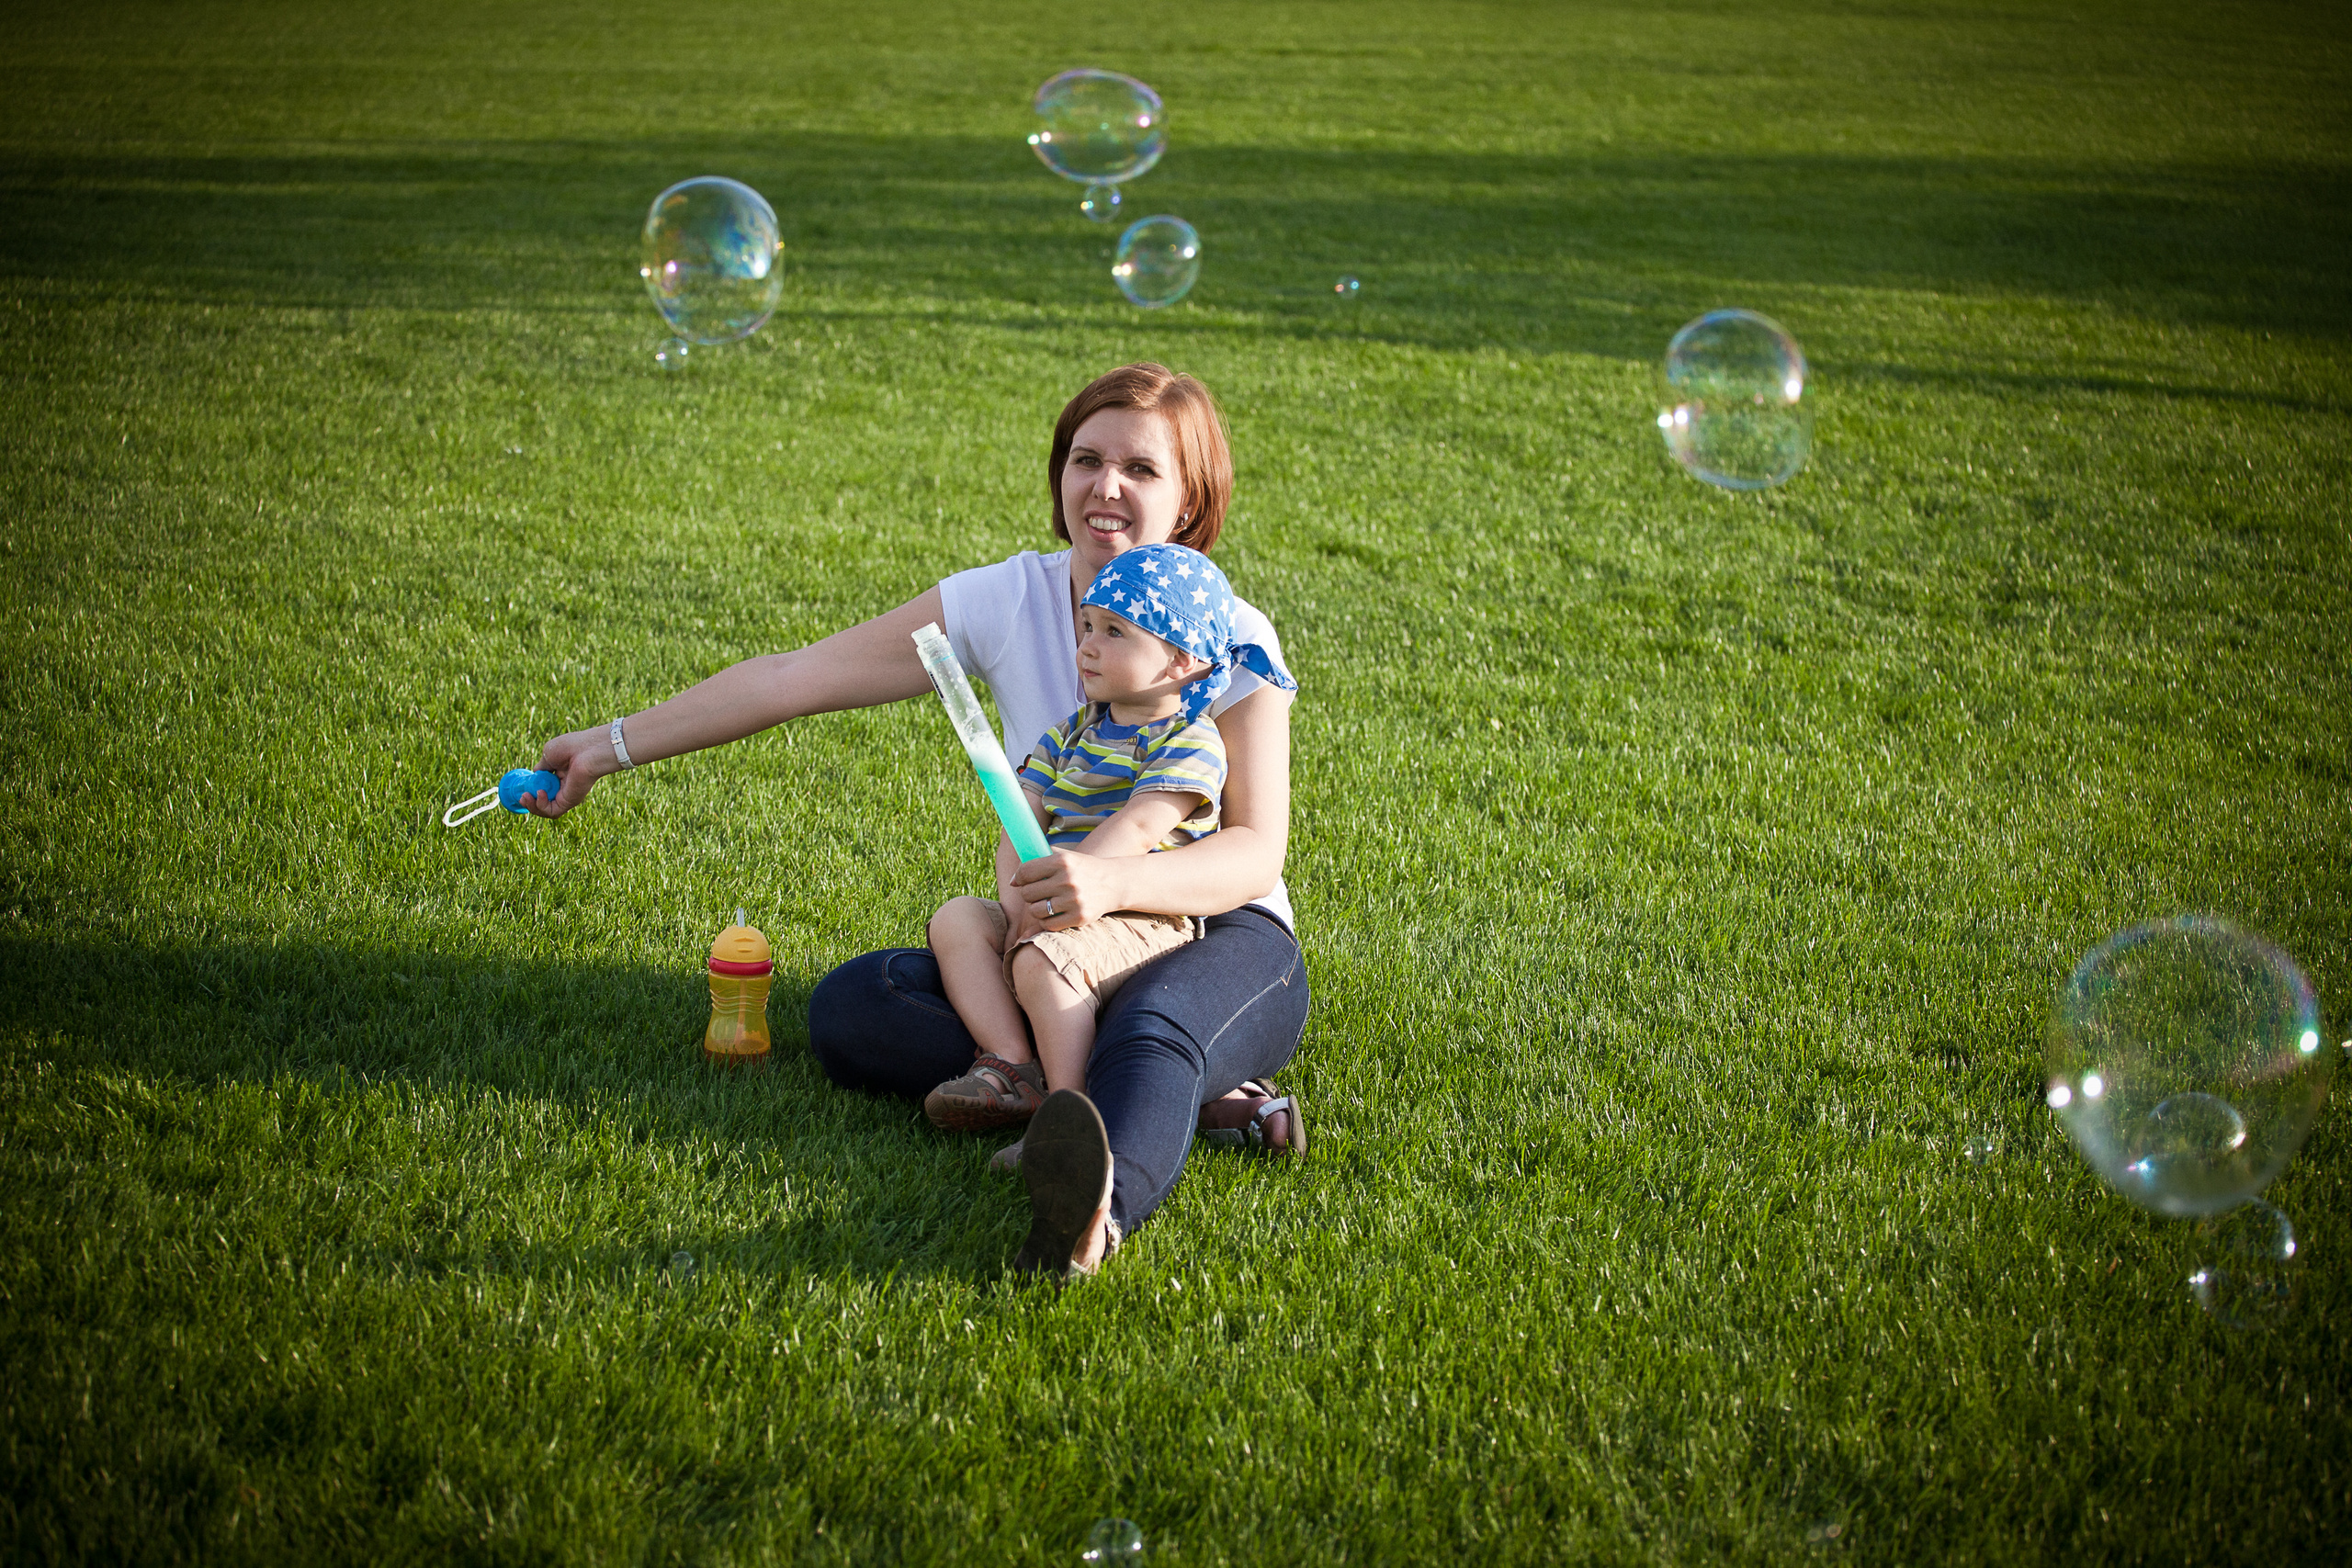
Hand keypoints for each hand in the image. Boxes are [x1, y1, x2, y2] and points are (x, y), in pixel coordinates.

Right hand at [524, 726, 617, 816]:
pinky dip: (541, 805)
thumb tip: (534, 776)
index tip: (521, 787)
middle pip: (541, 801)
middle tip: (522, 795)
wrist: (587, 750)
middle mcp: (563, 786)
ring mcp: (566, 795)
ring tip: (526, 797)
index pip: (541, 787)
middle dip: (528, 801)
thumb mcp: (548, 755)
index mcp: (558, 774)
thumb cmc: (570, 747)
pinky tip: (539, 793)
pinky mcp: (570, 802)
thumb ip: (541, 768)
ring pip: (545, 809)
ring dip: (532, 806)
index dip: (530, 789)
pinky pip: (552, 811)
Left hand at [1008, 851, 1130, 932]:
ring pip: (1035, 911)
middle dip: (1028, 894)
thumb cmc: (1082, 868)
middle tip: (1037, 893)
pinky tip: (1053, 914)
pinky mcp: (1079, 917)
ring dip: (1036, 908)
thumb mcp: (1065, 856)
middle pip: (1027, 893)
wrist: (1115, 883)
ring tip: (1044, 903)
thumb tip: (1013, 881)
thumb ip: (1039, 861)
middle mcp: (1068, 880)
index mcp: (1063, 862)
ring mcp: (1074, 900)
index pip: (1026, 872)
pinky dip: (1046, 921)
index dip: (1019, 878)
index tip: (1020, 881)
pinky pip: (1048, 924)